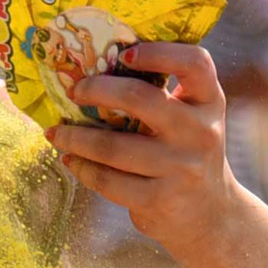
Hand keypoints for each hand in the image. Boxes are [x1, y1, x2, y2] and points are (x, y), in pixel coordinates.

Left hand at [44, 44, 247, 261]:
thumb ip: (163, 95)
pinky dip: (83, 167)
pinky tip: (71, 159)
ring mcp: (181, 169)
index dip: (159, 52)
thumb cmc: (187, 153)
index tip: (125, 55)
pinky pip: (109, 180)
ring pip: (113, 146)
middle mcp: (201, 133)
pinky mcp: (160, 200)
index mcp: (210, 102)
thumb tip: (96, 67)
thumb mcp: (192, 119)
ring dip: (75, 137)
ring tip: (56, 132)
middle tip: (74, 92)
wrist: (211, 214)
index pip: (195, 63)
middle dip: (96, 90)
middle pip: (139, 99)